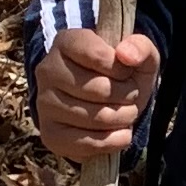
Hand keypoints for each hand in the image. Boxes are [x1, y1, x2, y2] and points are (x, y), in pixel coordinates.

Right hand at [35, 24, 157, 163]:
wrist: (108, 102)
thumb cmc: (122, 74)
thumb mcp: (139, 55)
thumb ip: (140, 47)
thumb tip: (126, 54)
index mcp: (66, 42)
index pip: (99, 55)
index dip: (122, 69)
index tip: (126, 72)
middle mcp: (48, 70)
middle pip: (100, 90)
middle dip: (128, 96)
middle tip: (130, 95)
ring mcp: (44, 104)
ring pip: (97, 118)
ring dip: (124, 118)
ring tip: (125, 111)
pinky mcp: (50, 134)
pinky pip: (87, 143)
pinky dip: (113, 141)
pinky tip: (119, 132)